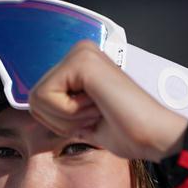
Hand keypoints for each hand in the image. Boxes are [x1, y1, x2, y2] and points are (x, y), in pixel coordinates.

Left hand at [28, 40, 187, 161]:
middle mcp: (80, 51)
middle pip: (33, 98)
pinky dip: (69, 113)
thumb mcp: (82, 119)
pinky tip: (97, 106)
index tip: (91, 119)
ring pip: (37, 98)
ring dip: (67, 118)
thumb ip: (61, 109)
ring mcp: (81, 53)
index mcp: (80, 64)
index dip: (58, 122)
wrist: (153, 135)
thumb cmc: (126, 131)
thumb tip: (34, 106)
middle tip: (95, 116)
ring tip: (98, 110)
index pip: (38, 98)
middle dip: (60, 120)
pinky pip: (47, 96)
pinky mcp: (81, 61)